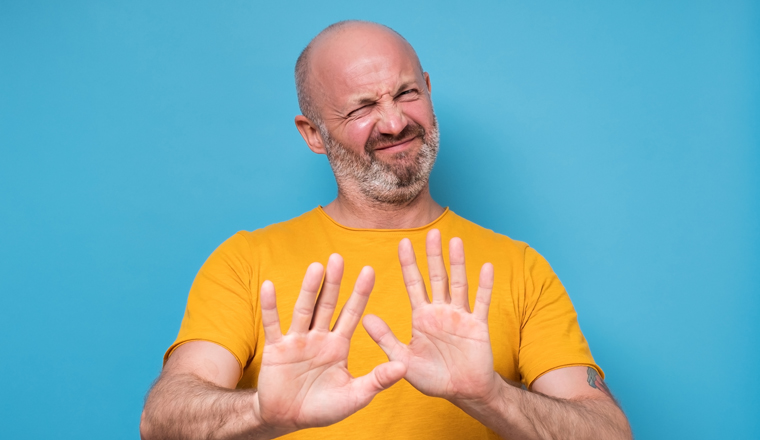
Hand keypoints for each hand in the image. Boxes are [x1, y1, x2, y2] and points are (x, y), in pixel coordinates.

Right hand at [255, 254, 405, 434]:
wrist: (288, 419)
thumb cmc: (323, 408)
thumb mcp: (355, 396)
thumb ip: (377, 380)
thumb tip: (403, 367)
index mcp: (339, 345)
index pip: (352, 314)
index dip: (360, 293)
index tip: (370, 270)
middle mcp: (319, 337)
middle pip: (327, 305)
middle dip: (333, 283)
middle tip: (338, 257)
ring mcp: (297, 341)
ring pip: (303, 310)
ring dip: (308, 289)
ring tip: (316, 267)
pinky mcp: (276, 349)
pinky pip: (273, 325)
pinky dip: (270, 307)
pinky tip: (268, 286)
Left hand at [363, 229, 497, 406]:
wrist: (461, 392)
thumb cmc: (432, 377)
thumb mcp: (403, 360)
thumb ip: (386, 340)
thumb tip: (365, 318)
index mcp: (421, 317)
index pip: (413, 284)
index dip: (409, 264)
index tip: (402, 242)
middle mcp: (440, 311)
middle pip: (436, 277)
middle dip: (433, 255)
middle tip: (431, 232)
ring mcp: (460, 316)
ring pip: (459, 284)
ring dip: (457, 263)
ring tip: (455, 241)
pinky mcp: (478, 326)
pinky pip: (481, 302)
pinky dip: (484, 286)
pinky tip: (486, 267)